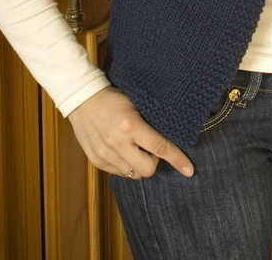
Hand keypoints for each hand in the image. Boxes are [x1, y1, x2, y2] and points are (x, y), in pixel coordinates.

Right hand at [66, 85, 194, 178]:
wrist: (82, 98)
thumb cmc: (113, 97)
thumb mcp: (136, 102)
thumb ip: (150, 122)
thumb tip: (169, 137)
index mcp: (130, 125)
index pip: (160, 148)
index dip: (177, 160)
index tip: (189, 170)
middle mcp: (118, 143)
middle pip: (147, 170)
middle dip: (154, 163)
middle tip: (151, 150)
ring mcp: (105, 154)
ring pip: (132, 174)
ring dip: (139, 165)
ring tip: (135, 149)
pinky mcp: (96, 160)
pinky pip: (118, 173)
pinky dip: (125, 165)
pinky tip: (123, 151)